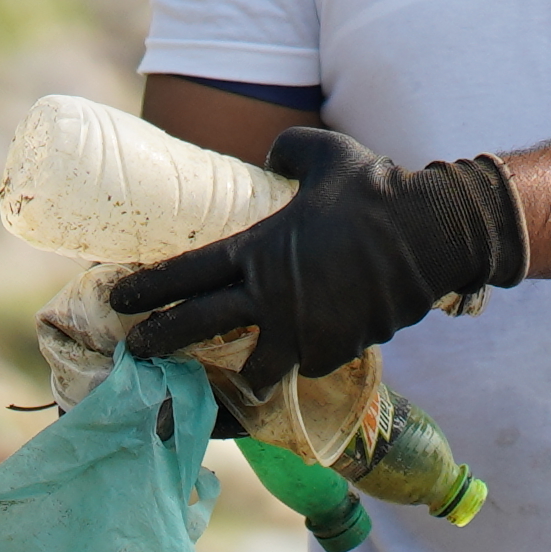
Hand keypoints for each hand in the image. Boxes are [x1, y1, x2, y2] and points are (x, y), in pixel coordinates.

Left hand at [107, 127, 524, 384]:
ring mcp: (305, 331)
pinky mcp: (337, 352)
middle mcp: (273, 297)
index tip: (119, 299)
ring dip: (222, 387)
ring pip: (250, 371)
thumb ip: (290, 150)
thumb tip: (272, 151)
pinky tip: (271, 386)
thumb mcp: (327, 156)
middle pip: (198, 327)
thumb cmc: (377, 191)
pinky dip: (288, 375)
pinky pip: (303, 369)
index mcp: (260, 251)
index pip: (187, 274)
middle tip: (132, 355)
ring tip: (198, 401)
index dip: (149, 287)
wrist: (432, 234)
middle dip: (159, 343)